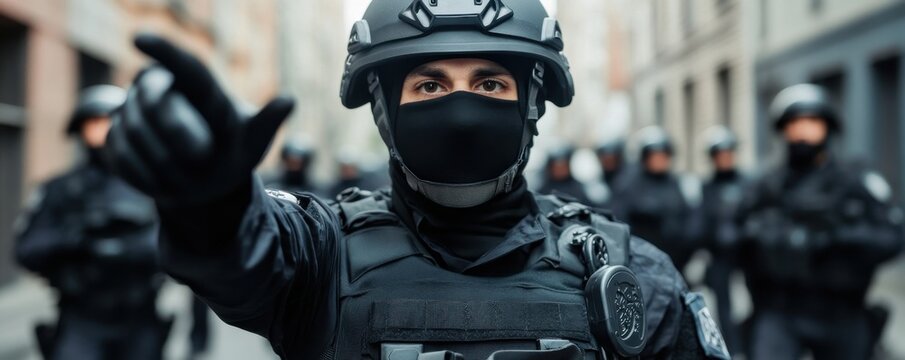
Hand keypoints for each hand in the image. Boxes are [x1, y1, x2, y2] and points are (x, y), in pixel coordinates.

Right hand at [105, 34, 293, 206]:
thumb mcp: (254, 141)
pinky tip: (164, 183)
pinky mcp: (115, 135)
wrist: (207, 183)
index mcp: (198, 84)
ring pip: (133, 130)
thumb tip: (290, 100)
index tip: (139, 39)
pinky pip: (120, 154)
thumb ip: (267, 121)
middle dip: (177, 131)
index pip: (181, 64)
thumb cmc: (234, 152)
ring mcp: (132, 110)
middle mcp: (161, 88)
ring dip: (164, 163)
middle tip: (202, 156)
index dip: (162, 50)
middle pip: (155, 101)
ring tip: (187, 177)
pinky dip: (145, 176)